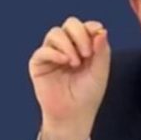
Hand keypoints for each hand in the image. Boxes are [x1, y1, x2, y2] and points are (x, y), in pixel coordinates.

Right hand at [29, 17, 110, 139]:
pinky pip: (43, 50)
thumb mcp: (100, 71)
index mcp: (84, 46)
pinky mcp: (39, 64)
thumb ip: (102, 51)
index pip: (86, 26)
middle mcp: (67, 47)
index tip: (98, 37)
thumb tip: (102, 30)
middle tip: (87, 53)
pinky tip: (65, 61)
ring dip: (68, 44)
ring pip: (55, 33)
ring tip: (75, 63)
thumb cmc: (88, 94)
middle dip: (80, 34)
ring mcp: (52, 54)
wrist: (74, 115)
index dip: (91, 28)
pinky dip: (54, 53)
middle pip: (70, 24)